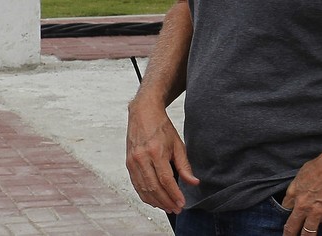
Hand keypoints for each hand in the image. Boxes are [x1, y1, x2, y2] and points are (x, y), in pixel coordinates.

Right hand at [126, 98, 197, 212]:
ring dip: (156, 202)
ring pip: (144, 189)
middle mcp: (141, 158)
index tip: (182, 203)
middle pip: (154, 187)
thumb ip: (185, 165)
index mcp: (155, 151)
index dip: (174, 194)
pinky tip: (154, 200)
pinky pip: (136, 184)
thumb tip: (193, 182)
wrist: (143, 113)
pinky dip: (145, 195)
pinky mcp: (128, 163)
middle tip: (176, 209)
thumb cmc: (161, 127)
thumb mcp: (177, 144)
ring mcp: (133, 161)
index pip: (165, 180)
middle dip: (166, 201)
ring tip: (167, 208)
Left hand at [280, 151, 321, 235]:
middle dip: (289, 235)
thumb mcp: (303, 171)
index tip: (287, 221)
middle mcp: (304, 205)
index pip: (284, 208)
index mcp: (295, 192)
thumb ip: (297, 186)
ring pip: (308, 233)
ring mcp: (318, 212)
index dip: (285, 214)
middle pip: (292, 226)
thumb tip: (292, 195)